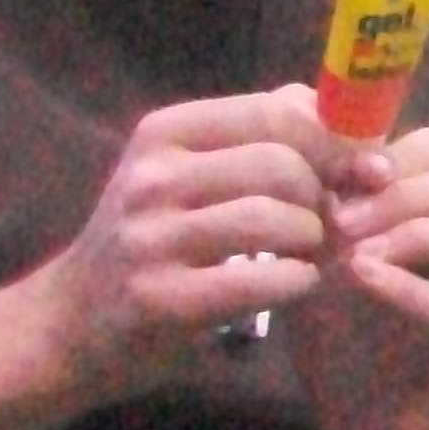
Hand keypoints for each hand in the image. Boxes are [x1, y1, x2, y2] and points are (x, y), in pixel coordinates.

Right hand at [35, 89, 329, 395]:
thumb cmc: (150, 242)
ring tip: (306, 254)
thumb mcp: (184, 172)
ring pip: (274, 217)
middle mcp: (152, 177)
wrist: (74, 321)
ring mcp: (152, 238)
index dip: (333, 142)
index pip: (275, 112)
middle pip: (281, 164)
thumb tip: (331, 108)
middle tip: (324, 223)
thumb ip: (255, 135)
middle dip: (322, 197)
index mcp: (163, 133)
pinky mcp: (163, 298)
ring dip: (313, 241)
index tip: (354, 171)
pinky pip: (263, 278)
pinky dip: (298, 281)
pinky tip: (293, 284)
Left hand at [288, 121, 428, 429]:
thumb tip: (304, 115)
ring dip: (411, 232)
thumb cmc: (347, 348)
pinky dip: (412, 290)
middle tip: (333, 218)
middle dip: (395, 193)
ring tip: (350, 252)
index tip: (332, 177)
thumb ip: (325, 202)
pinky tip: (363, 280)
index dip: (387, 154)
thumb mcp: (324, 260)